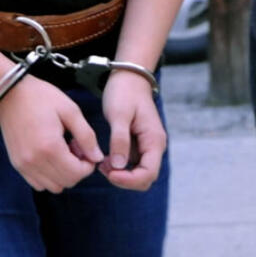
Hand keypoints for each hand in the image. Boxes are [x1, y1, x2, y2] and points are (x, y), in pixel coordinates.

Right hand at [0, 75, 103, 191]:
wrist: (11, 94)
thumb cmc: (43, 98)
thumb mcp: (71, 111)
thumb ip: (86, 136)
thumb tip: (98, 158)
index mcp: (50, 147)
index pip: (77, 174)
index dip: (89, 165)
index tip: (87, 149)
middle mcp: (35, 161)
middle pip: (66, 183)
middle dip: (77, 169)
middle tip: (76, 148)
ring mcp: (23, 165)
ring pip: (52, 187)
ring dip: (63, 174)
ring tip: (64, 152)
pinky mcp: (17, 165)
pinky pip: (38, 184)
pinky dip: (49, 176)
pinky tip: (51, 156)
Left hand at [98, 69, 166, 190]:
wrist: (129, 76)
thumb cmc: (124, 92)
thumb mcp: (119, 114)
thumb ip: (120, 140)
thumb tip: (118, 166)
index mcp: (154, 140)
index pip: (148, 174)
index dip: (129, 180)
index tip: (109, 173)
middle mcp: (154, 146)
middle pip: (145, 178)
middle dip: (124, 179)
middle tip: (102, 168)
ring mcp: (147, 146)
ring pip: (138, 173)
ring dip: (120, 174)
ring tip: (101, 163)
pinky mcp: (138, 144)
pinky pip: (132, 164)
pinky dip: (118, 166)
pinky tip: (105, 158)